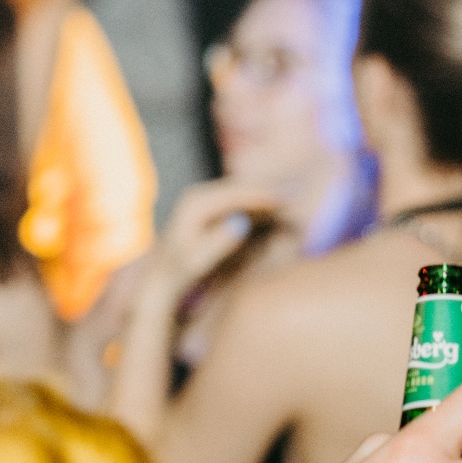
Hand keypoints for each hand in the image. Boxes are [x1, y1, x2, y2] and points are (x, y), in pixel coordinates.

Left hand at [147, 179, 280, 296]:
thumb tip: (242, 223)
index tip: (286, 198)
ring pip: (242, 192)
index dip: (263, 195)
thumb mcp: (199, 260)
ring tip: (293, 200)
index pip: (236, 193)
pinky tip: (278, 209)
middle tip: (297, 195)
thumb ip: (220, 241)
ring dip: (266, 196)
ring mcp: (204, 199)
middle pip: (240, 187)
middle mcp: (199, 194)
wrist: (164, 275)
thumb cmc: (181, 272)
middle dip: (268, 191)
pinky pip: (240, 201)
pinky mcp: (211, 208)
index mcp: (195, 203)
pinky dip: (259, 204)